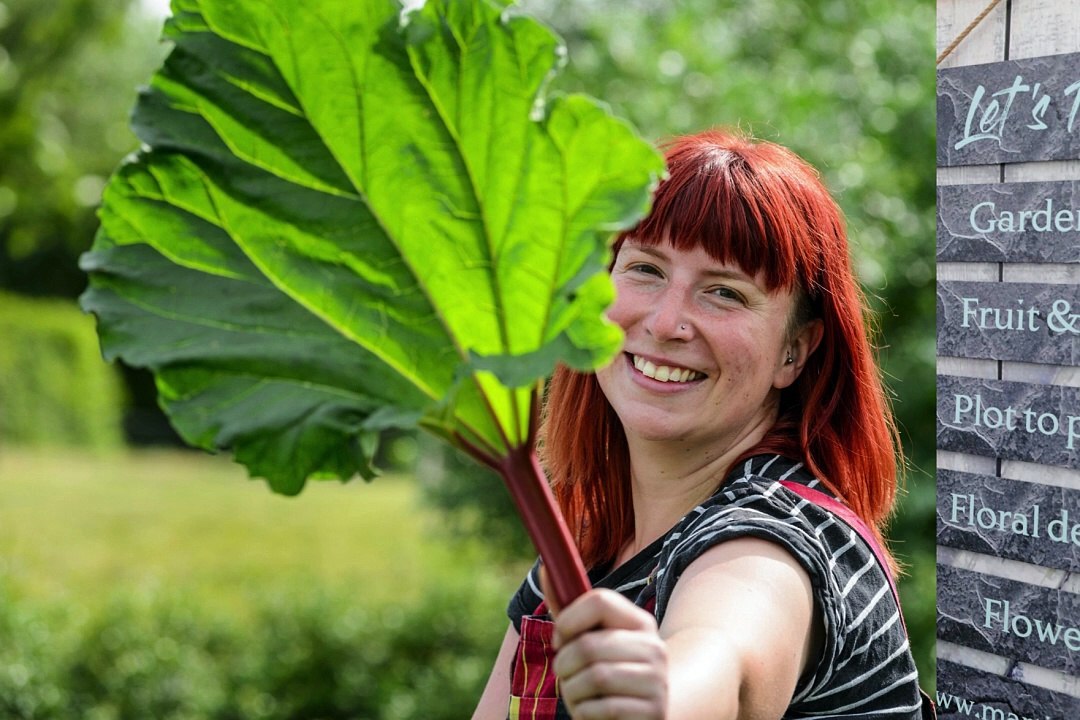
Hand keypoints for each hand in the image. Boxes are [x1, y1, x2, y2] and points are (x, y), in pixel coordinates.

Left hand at [541, 567, 667, 718]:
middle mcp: (655, 647)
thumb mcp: (590, 640)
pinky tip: (590, 710)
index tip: (558, 638)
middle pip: (589, 644)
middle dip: (564, 663)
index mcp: (640, 622)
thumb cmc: (607, 671)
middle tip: (565, 673)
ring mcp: (658, 681)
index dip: (569, 619)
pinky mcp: (653, 712)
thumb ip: (568, 610)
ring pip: (595, 677)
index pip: (600, 601)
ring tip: (577, 693)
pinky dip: (584, 712)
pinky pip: (602, 708)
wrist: (642, 714)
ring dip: (572, 690)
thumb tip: (545, 570)